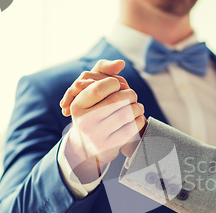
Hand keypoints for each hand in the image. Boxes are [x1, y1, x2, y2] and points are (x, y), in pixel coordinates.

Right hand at [62, 60, 145, 181]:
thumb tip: (120, 63)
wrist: (88, 147)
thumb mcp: (90, 91)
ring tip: (138, 106)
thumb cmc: (92, 111)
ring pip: (126, 114)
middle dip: (129, 94)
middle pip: (115, 100)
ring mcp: (96, 136)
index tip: (118, 84)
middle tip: (133, 94)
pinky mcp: (109, 147)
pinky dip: (139, 120)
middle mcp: (84, 121)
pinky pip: (131, 129)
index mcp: (77, 105)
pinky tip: (138, 118)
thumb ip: (103, 71)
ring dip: (137, 107)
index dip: (113, 83)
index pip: (97, 88)